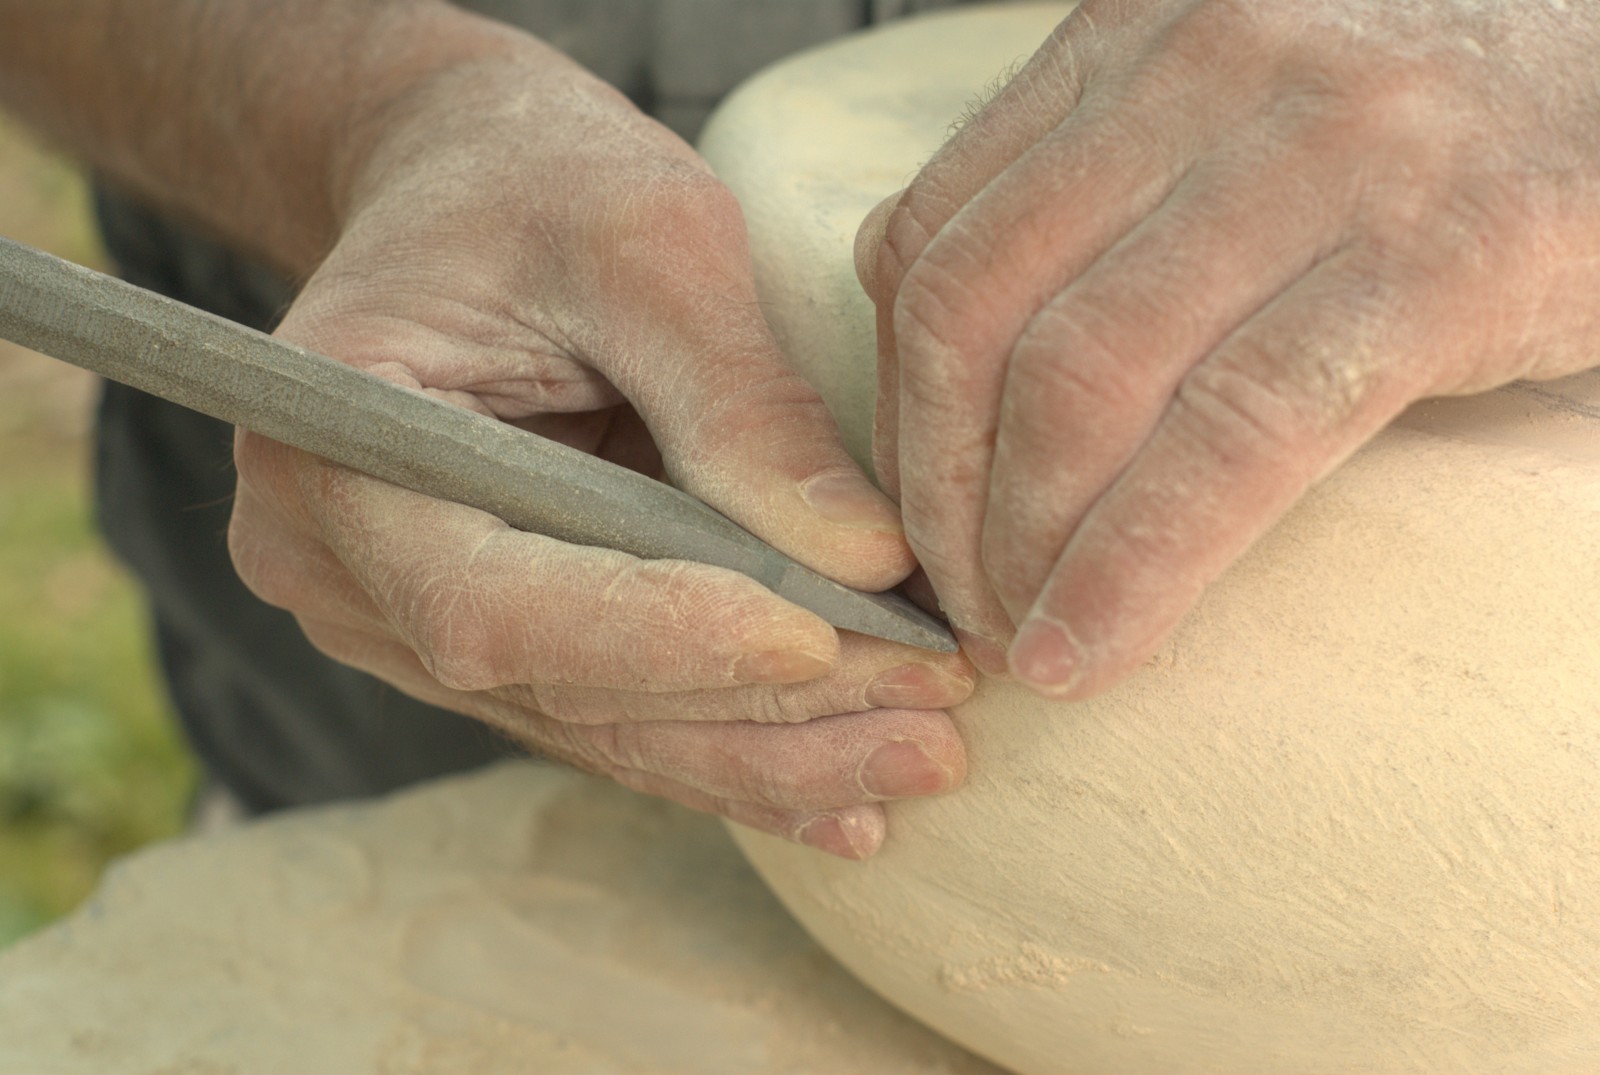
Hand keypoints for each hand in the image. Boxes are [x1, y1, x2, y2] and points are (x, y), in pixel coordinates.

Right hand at [229, 41, 973, 857]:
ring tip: (921, 752)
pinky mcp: (486, 633)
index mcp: (342, 447)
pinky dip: (731, 745)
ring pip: (602, 722)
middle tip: (931, 712)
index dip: (662, 636)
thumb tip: (864, 559)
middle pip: (564, 683)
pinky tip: (846, 792)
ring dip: (768, 752)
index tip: (823, 637)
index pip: (493, 599)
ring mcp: (405, 616)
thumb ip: (740, 401)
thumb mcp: (649, 242)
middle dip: (757, 710)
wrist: (468, 188)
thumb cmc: (540, 180)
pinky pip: (611, 713)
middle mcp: (347, 565)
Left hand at [858, 0, 1599, 697]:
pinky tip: (1096, 647)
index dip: (896, 410)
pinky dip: (1141, 563)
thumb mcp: (1231, 121)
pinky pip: (1234, 433)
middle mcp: (1206, 72)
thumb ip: (1097, 203)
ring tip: (1025, 643)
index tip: (918, 516)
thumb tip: (958, 371)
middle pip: (975, 314)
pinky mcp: (1442, 257)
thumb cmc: (1428, 129)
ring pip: (1083, 378)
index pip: (926, 243)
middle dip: (938, 494)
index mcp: (1131, 42)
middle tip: (960, 602)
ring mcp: (1326, 154)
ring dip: (1022, 545)